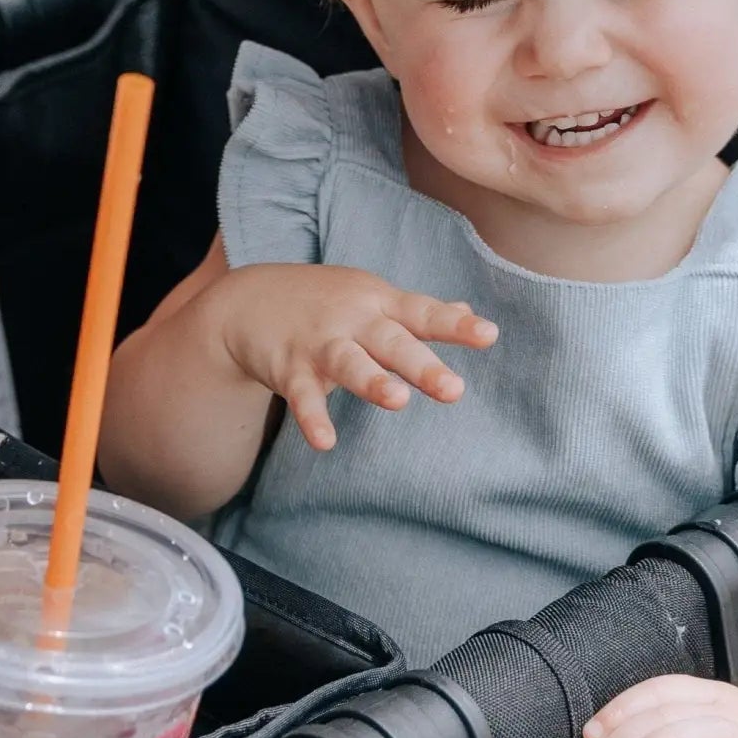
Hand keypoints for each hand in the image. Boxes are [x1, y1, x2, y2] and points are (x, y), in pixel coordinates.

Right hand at [209, 264, 497, 450]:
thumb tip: (467, 308)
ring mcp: (320, 342)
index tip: (489, 335)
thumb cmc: (324, 301)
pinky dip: (312, 418)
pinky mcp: (289, 368)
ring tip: (397, 400)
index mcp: (379, 303)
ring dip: (372, 381)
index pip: (423, 314)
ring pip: (349, 362)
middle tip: (454, 390)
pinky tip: (325, 442)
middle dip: (421, 366)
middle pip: (391, 342)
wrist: (248, 299)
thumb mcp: (370, 296)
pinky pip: (302, 396)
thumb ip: (416, 310)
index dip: (455, 324)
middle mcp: (353, 320)